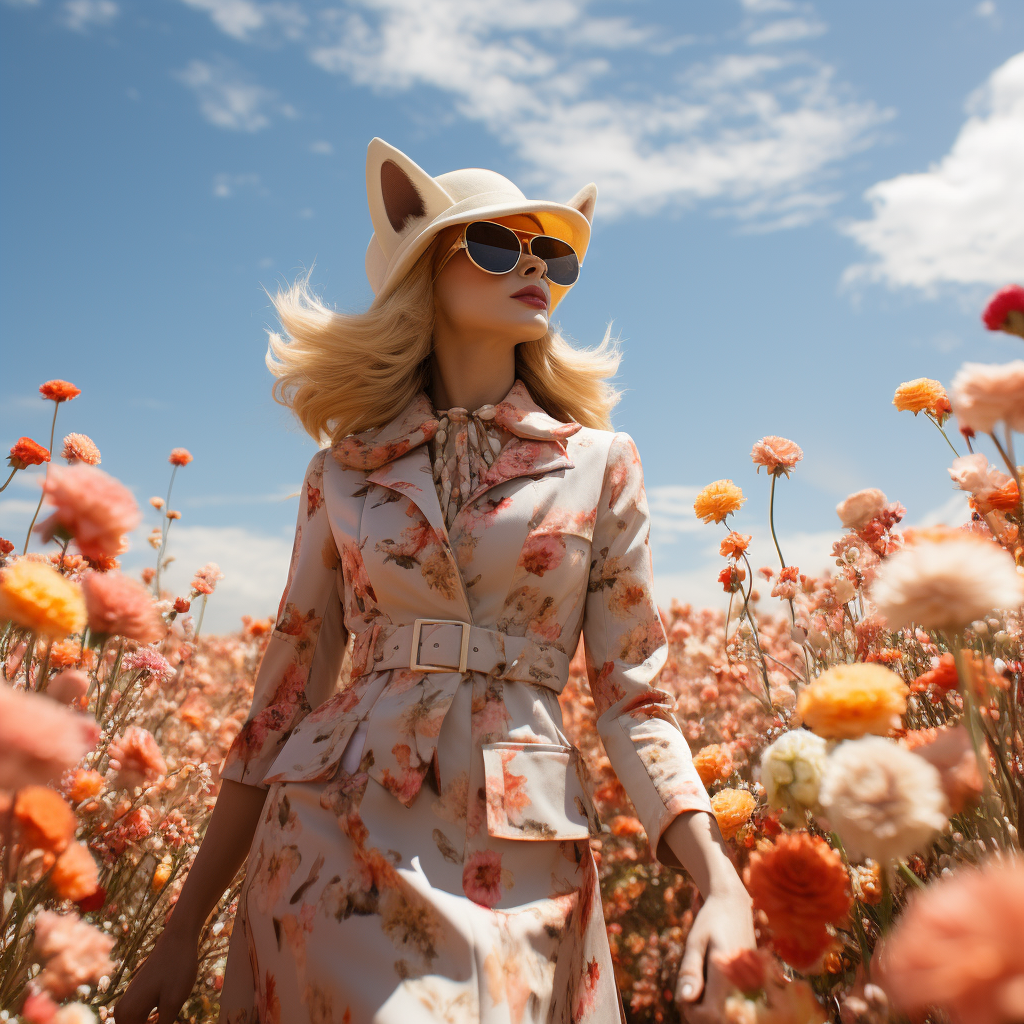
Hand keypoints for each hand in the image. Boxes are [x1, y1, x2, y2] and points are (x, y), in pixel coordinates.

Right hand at [113, 924, 199, 1023]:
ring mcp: (128, 1005)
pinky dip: (155, 1023)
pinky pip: (143, 1021)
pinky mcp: (138, 999)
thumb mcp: (173, 1003)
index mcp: (127, 1016)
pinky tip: (169, 1017)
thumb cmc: (178, 968)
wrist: (178, 938)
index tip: (166, 1018)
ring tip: (171, 1014)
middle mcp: (121, 1012)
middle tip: (170, 1016)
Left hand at [675, 884, 755, 1023]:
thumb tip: (686, 999)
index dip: (692, 1012)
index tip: (683, 995)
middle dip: (700, 1012)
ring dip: (711, 1007)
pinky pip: (737, 1002)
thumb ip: (690, 971)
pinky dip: (722, 1001)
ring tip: (699, 985)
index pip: (710, 1015)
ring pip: (729, 1013)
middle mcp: (744, 983)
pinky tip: (712, 986)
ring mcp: (753, 984)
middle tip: (689, 990)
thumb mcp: (694, 941)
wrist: (734, 903)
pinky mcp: (756, 983)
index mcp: (727, 974)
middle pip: (720, 1019)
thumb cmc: (711, 920)